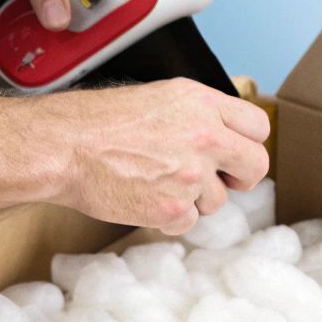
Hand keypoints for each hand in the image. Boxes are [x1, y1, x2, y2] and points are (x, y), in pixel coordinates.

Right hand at [0, 79, 270, 234]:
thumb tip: (221, 138)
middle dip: (240, 177)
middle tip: (222, 181)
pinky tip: (142, 197)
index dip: (247, 142)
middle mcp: (205, 136)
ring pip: (217, 200)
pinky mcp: (173, 209)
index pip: (258, 126)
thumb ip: (196, 115)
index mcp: (202, 102)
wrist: (63, 147)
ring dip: (193, 198)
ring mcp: (192, 175)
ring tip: (154, 182)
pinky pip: (188, 223)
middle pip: (255, 166)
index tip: (235, 153)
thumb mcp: (156, 98)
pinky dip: (168, 217)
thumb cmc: (96, 121)